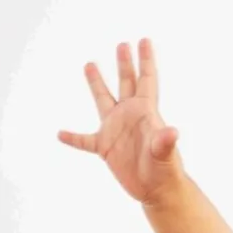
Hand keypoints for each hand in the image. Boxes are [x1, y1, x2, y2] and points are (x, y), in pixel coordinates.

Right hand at [57, 39, 182, 203]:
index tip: (144, 40)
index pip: (146, 80)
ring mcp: (116, 130)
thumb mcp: (164, 155)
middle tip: (122, 44)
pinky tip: (60, 134)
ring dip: (96, 84)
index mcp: (145, 112)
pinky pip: (84, 141)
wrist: (158, 192)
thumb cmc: (166, 172)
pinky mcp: (106, 148)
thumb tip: (173, 132)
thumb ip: (164, 142)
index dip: (145, 60)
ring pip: (103, 101)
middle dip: (124, 64)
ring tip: (89, 64)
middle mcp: (129, 116)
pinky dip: (73, 138)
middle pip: (126, 83)